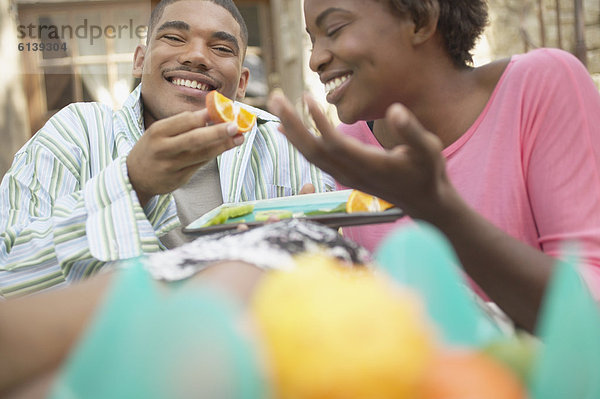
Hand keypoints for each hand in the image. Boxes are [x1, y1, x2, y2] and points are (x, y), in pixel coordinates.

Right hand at [127, 110, 243, 205]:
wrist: (134, 178)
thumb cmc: (152, 149)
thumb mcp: (159, 132)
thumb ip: (182, 124)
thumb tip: (211, 114)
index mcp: (157, 132)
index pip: (184, 121)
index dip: (204, 116)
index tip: (221, 110)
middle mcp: (163, 149)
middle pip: (194, 139)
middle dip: (217, 132)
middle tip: (234, 126)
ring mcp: (172, 166)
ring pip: (202, 154)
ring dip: (223, 145)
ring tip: (239, 138)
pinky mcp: (179, 179)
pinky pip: (201, 164)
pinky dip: (214, 154)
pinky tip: (226, 147)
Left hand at [267, 91, 452, 219]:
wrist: (422, 201)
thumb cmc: (427, 172)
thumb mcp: (428, 150)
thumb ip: (412, 131)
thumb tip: (395, 109)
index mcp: (369, 165)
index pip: (335, 145)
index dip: (319, 123)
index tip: (306, 98)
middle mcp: (351, 172)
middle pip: (313, 149)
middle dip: (293, 123)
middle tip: (275, 96)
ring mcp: (345, 175)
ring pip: (310, 154)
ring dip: (291, 129)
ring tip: (276, 104)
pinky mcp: (343, 174)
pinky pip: (314, 158)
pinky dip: (297, 142)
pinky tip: (286, 127)